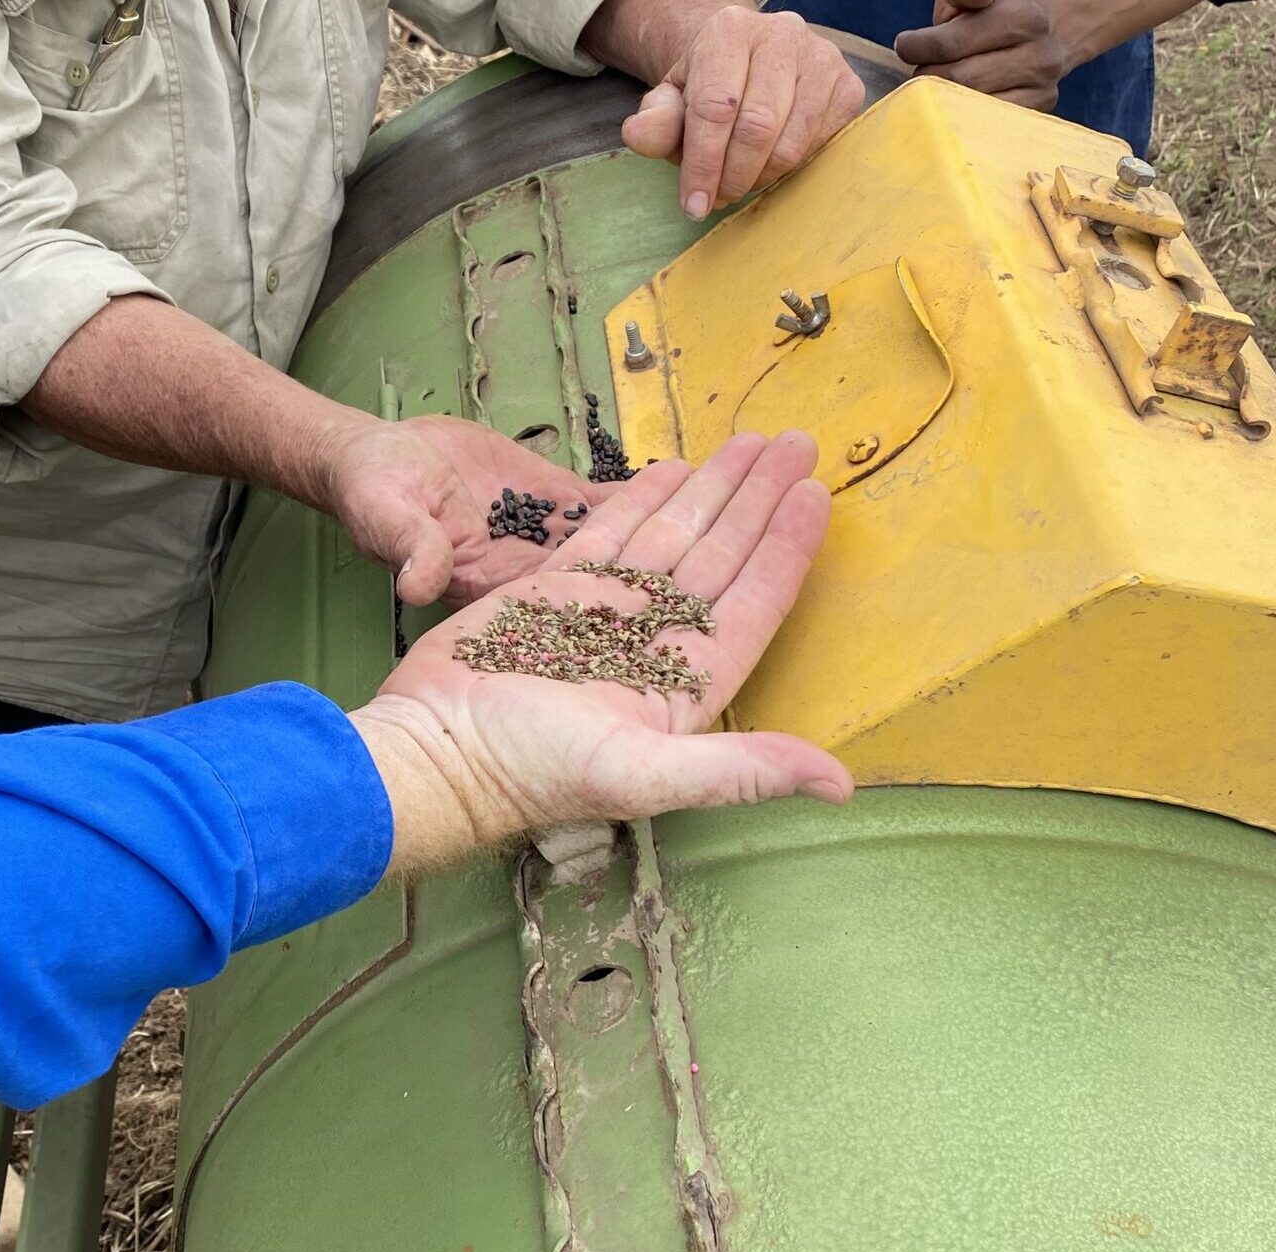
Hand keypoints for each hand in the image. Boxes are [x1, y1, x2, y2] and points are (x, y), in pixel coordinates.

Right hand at [351, 430, 852, 875]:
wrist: (435, 751)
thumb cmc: (532, 771)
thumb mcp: (644, 775)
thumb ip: (742, 771)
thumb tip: (840, 785)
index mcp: (681, 689)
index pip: (750, 607)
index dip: (785, 551)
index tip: (817, 496)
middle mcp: (649, 649)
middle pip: (718, 560)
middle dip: (758, 501)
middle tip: (797, 442)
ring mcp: (600, 618)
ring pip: (670, 539)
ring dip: (712, 490)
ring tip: (750, 441)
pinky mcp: (550, 594)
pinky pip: (608, 537)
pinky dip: (640, 501)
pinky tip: (671, 468)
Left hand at [618, 7, 865, 218]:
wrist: (751, 65)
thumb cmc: (709, 90)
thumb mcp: (673, 103)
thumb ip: (656, 121)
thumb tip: (636, 134)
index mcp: (729, 31)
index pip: (715, 106)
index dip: (703, 164)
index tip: (693, 204)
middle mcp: (781, 34)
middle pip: (757, 127)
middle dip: (732, 176)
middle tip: (718, 197)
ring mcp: (822, 57)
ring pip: (790, 143)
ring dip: (761, 178)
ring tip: (741, 179)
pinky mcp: (848, 85)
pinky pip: (820, 146)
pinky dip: (791, 169)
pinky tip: (770, 162)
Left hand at [895, 0, 1086, 110]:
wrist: (1049, 36)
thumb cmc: (994, 15)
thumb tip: (975, 3)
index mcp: (1022, 16)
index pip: (950, 43)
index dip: (917, 46)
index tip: (906, 45)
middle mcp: (1038, 54)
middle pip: (956, 79)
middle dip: (928, 75)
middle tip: (922, 69)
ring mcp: (1041, 88)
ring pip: (968, 106)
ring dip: (942, 99)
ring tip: (940, 84)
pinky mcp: (1038, 113)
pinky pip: (984, 126)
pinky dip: (961, 116)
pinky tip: (956, 103)